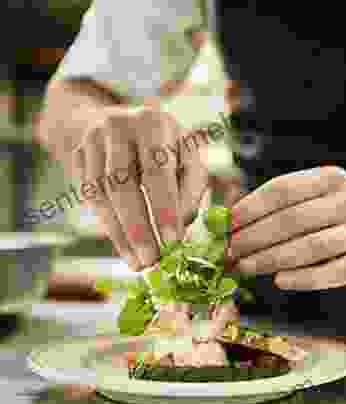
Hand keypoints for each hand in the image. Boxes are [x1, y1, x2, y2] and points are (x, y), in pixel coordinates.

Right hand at [70, 107, 208, 270]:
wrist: (128, 122)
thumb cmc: (170, 148)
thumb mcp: (189, 159)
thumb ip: (191, 190)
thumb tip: (180, 227)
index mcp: (154, 122)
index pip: (157, 172)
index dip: (164, 209)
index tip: (173, 242)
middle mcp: (118, 126)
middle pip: (122, 185)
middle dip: (138, 229)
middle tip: (151, 261)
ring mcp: (92, 140)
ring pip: (102, 195)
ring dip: (120, 234)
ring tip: (138, 263)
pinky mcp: (78, 156)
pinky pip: (90, 198)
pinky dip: (109, 226)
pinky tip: (124, 248)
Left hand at [229, 166, 345, 289]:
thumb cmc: (330, 213)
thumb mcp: (311, 197)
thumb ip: (275, 206)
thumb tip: (225, 221)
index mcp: (333, 178)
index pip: (284, 190)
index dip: (251, 207)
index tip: (227, 223)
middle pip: (294, 220)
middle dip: (256, 237)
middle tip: (230, 251)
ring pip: (312, 247)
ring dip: (272, 259)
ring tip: (244, 267)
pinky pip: (334, 273)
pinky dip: (304, 279)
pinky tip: (278, 281)